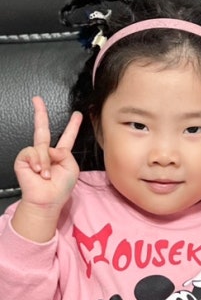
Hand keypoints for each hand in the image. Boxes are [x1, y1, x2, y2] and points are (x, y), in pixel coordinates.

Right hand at [11, 97, 82, 241]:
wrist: (47, 200)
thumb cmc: (61, 187)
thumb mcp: (71, 168)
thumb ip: (65, 153)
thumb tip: (50, 148)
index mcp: (61, 155)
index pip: (66, 137)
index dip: (72, 126)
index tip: (77, 115)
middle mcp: (47, 152)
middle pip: (43, 129)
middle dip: (40, 113)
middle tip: (37, 99)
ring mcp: (34, 154)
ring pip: (41, 146)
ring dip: (46, 163)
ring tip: (46, 175)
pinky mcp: (23, 158)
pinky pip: (32, 152)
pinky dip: (38, 162)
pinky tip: (38, 172)